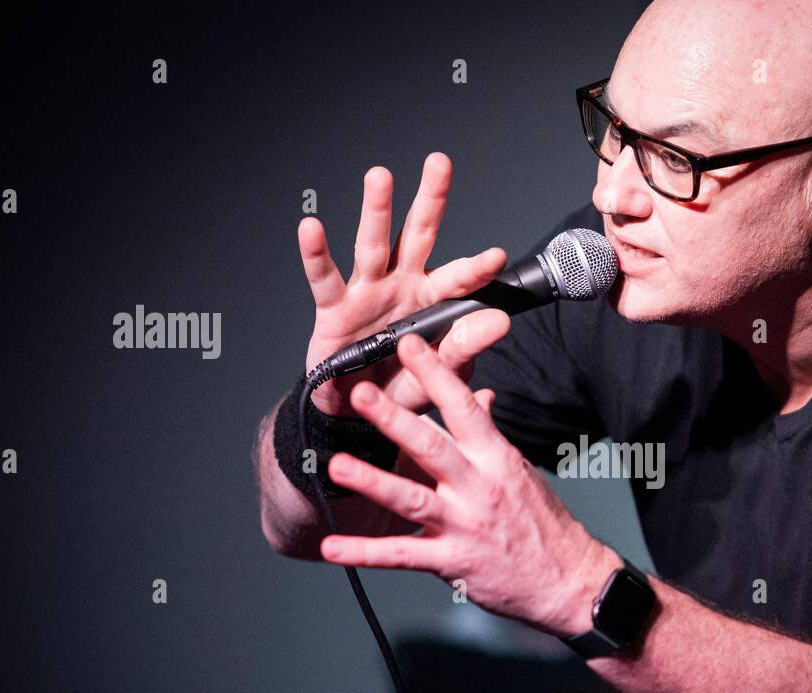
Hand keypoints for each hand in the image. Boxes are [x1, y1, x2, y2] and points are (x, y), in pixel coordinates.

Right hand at [299, 154, 511, 416]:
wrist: (357, 409)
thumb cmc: (402, 384)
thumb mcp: (440, 372)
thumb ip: (466, 346)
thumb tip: (501, 322)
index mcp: (433, 300)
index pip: (460, 279)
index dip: (476, 268)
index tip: (496, 257)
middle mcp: (402, 285)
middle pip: (418, 236)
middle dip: (430, 200)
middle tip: (440, 164)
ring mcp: (367, 291)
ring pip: (373, 245)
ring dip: (376, 210)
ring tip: (380, 177)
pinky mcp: (334, 307)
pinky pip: (325, 277)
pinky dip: (316, 253)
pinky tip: (311, 227)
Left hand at [318, 333, 621, 636]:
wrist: (568, 582)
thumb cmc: (544, 525)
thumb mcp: (520, 472)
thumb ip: (489, 438)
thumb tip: (479, 398)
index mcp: (496, 459)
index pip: (465, 408)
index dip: (436, 374)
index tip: (409, 345)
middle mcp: (479, 488)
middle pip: (432, 447)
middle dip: (394, 419)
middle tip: (361, 394)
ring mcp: (465, 525)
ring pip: (412, 499)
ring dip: (372, 482)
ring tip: (337, 466)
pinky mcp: (452, 561)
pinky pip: (402, 555)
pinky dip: (364, 553)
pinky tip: (331, 547)